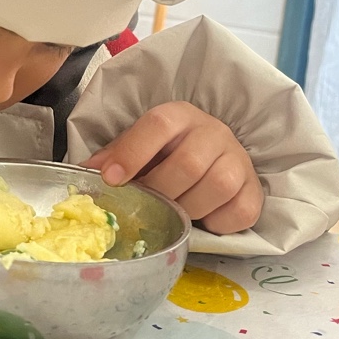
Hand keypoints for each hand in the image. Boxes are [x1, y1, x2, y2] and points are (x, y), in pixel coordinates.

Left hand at [82, 102, 262, 234]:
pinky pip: (240, 211)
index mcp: (180, 116)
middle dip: (160, 191)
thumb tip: (83, 172)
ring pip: (217, 186)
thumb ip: (114, 156)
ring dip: (189, 208)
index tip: (111, 179)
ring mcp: (239, 160)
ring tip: (175, 212)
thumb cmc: (168, 154)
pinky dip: (217, 222)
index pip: (158, 124)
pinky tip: (203, 218)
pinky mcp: (255, 190)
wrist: (214, 157)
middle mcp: (213, 132)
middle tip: (146, 205)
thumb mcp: (139, 146)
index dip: (132, 152)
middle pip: (188, 163)